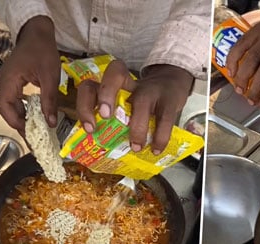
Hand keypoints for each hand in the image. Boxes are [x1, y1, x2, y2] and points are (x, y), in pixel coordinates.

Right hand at [0, 16, 59, 133]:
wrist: (37, 32)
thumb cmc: (43, 51)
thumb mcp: (50, 77)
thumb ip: (50, 100)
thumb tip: (51, 123)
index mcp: (9, 80)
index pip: (5, 107)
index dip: (15, 122)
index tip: (30, 133)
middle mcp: (3, 82)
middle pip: (6, 109)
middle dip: (19, 123)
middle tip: (34, 137)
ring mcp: (7, 81)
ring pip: (10, 105)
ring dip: (21, 117)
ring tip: (36, 130)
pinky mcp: (13, 80)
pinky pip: (15, 99)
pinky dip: (24, 109)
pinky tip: (35, 116)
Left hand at [77, 62, 192, 153]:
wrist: (173, 84)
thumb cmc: (142, 104)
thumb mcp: (125, 107)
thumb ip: (113, 124)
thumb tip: (99, 152)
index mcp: (112, 89)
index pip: (92, 85)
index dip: (85, 103)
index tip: (90, 128)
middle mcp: (130, 83)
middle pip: (114, 76)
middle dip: (106, 95)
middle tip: (106, 118)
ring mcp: (151, 90)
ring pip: (142, 100)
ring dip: (137, 126)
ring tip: (136, 147)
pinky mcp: (170, 101)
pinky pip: (165, 119)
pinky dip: (160, 136)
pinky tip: (156, 149)